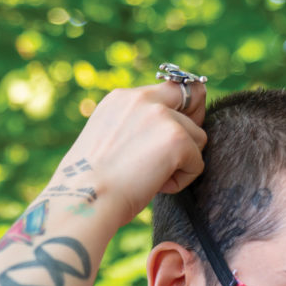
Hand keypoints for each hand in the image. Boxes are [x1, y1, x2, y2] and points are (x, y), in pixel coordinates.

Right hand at [47, 78, 207, 230]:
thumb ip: (135, 127)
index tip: (176, 134)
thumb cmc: (92, 183)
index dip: (184, 109)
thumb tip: (159, 139)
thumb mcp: (109, 140)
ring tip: (153, 178)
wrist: (87, 197)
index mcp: (123, 97)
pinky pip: (197, 163)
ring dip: (182, 163)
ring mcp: (161, 116)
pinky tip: (156, 187)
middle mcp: (143, 98)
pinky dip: (182, 181)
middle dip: (191, 130)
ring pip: (198, 138)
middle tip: (171, 160)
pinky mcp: (176, 139)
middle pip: (195, 100)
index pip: (172, 87)